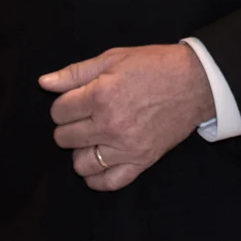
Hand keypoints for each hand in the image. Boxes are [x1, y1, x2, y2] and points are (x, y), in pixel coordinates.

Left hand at [40, 43, 214, 190]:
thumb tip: (44, 83)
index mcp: (100, 95)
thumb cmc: (155, 65)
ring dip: (82, 150)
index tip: (77, 100)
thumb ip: (76, 72)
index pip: (58, 112)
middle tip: (87, 115)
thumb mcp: (114, 58)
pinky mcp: (141, 161)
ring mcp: (125, 147)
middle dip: (70, 125)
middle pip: (64, 137)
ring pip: (80, 163)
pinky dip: (97, 178)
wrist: (196, 82)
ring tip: (94, 137)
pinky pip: (108, 182)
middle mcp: (109, 125)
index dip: (64, 104)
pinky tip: (99, 162)